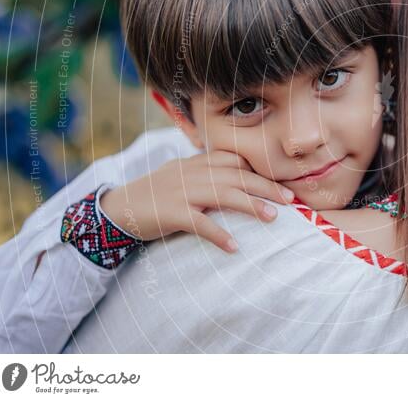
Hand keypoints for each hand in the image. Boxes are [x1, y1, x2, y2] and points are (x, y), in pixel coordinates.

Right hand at [100, 150, 294, 252]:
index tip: (284, 184)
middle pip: (237, 176)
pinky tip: (234, 247)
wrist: (118, 208)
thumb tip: (240, 174)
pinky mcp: (171, 213)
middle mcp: (193, 173)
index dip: (261, 171)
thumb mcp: (183, 174)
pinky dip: (218, 235)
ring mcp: (182, 192)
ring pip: (224, 195)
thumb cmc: (156, 194)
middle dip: (266, 187)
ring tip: (273, 218)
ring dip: (251, 206)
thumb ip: (208, 171)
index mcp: (198, 163)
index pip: (236, 161)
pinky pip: (200, 223)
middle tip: (290, 200)